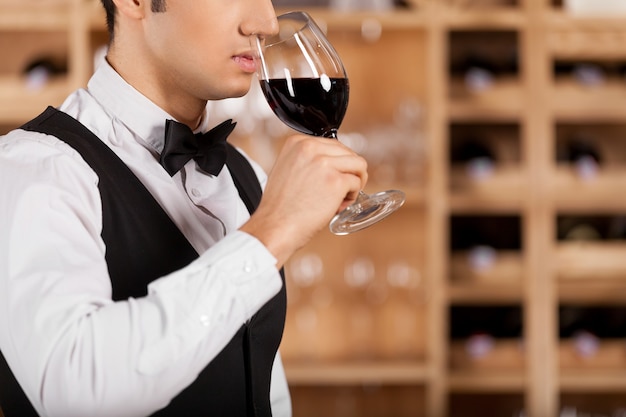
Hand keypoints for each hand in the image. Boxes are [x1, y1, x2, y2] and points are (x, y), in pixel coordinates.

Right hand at [240, 134, 367, 266]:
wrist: (275, 226)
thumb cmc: (280, 206)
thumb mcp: (287, 169)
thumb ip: (306, 160)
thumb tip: (331, 162)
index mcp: (297, 142)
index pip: (333, 145)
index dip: (337, 164)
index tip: (331, 178)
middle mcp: (311, 148)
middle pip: (348, 153)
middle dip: (349, 172)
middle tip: (339, 191)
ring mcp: (324, 163)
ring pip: (358, 165)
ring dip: (354, 182)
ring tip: (341, 198)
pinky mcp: (336, 181)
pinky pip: (357, 183)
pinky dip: (352, 196)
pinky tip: (338, 206)